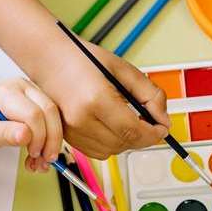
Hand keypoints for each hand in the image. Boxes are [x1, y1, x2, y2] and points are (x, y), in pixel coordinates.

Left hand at [0, 78, 62, 173]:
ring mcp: (33, 91)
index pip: (33, 113)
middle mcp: (23, 87)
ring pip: (55, 115)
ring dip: (53, 141)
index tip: (32, 154)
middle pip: (49, 111)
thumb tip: (26, 136)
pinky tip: (41, 154)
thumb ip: (4, 133)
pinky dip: (51, 138)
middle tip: (45, 161)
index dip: (38, 137)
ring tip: (42, 162)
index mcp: (7, 92)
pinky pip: (53, 118)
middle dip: (51, 139)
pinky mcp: (40, 100)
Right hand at [33, 35, 167, 159]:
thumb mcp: (123, 69)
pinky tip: (111, 126)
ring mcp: (71, 130)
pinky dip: (110, 144)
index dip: (153, 134)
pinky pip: (96, 152)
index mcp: (96, 99)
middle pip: (124, 144)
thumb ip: (149, 94)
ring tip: (128, 121)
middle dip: (143, 137)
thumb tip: (163, 118)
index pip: (133, 131)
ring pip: (111, 152)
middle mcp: (80, 119)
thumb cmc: (82, 59)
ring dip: (126, 142)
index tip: (162, 129)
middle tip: (150, 123)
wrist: (49, 58)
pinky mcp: (66, 136)